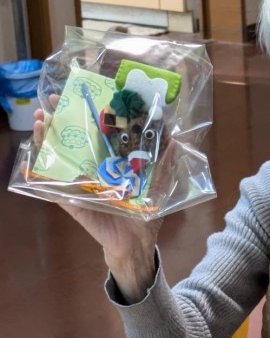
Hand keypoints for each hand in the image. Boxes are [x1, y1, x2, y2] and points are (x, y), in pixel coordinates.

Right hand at [33, 99, 162, 301]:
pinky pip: (51, 189)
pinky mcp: (72, 203)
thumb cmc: (145, 214)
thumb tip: (174, 137)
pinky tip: (26, 164)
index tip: (80, 93)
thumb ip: (164, 162)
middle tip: (50, 100)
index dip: (87, 113)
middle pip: (72, 139)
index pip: (96, 132)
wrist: (137, 245)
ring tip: (38, 122)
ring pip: (57, 158)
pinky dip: (37, 177)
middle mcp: (92, 170)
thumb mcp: (158, 185)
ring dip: (44, 140)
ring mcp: (79, 185)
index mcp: (111, 162)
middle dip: (59, 119)